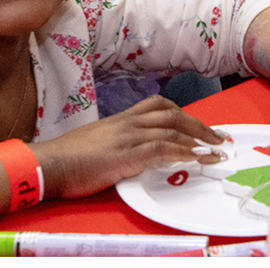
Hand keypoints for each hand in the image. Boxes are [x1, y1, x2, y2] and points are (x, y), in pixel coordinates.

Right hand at [31, 95, 230, 199]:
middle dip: (199, 125)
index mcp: (120, 119)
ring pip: (171, 128)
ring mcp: (127, 136)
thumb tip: (131, 154)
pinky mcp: (127, 153)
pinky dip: (183, 152)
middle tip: (219, 138)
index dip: (182, 114)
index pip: (157, 106)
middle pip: (171, 114)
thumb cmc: (68, 158)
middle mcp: (127, 122)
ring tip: (217, 150)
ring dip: (199, 139)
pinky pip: (161, 147)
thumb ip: (117, 144)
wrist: (50, 162)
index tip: (199, 125)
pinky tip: (197, 159)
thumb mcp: (97, 144)